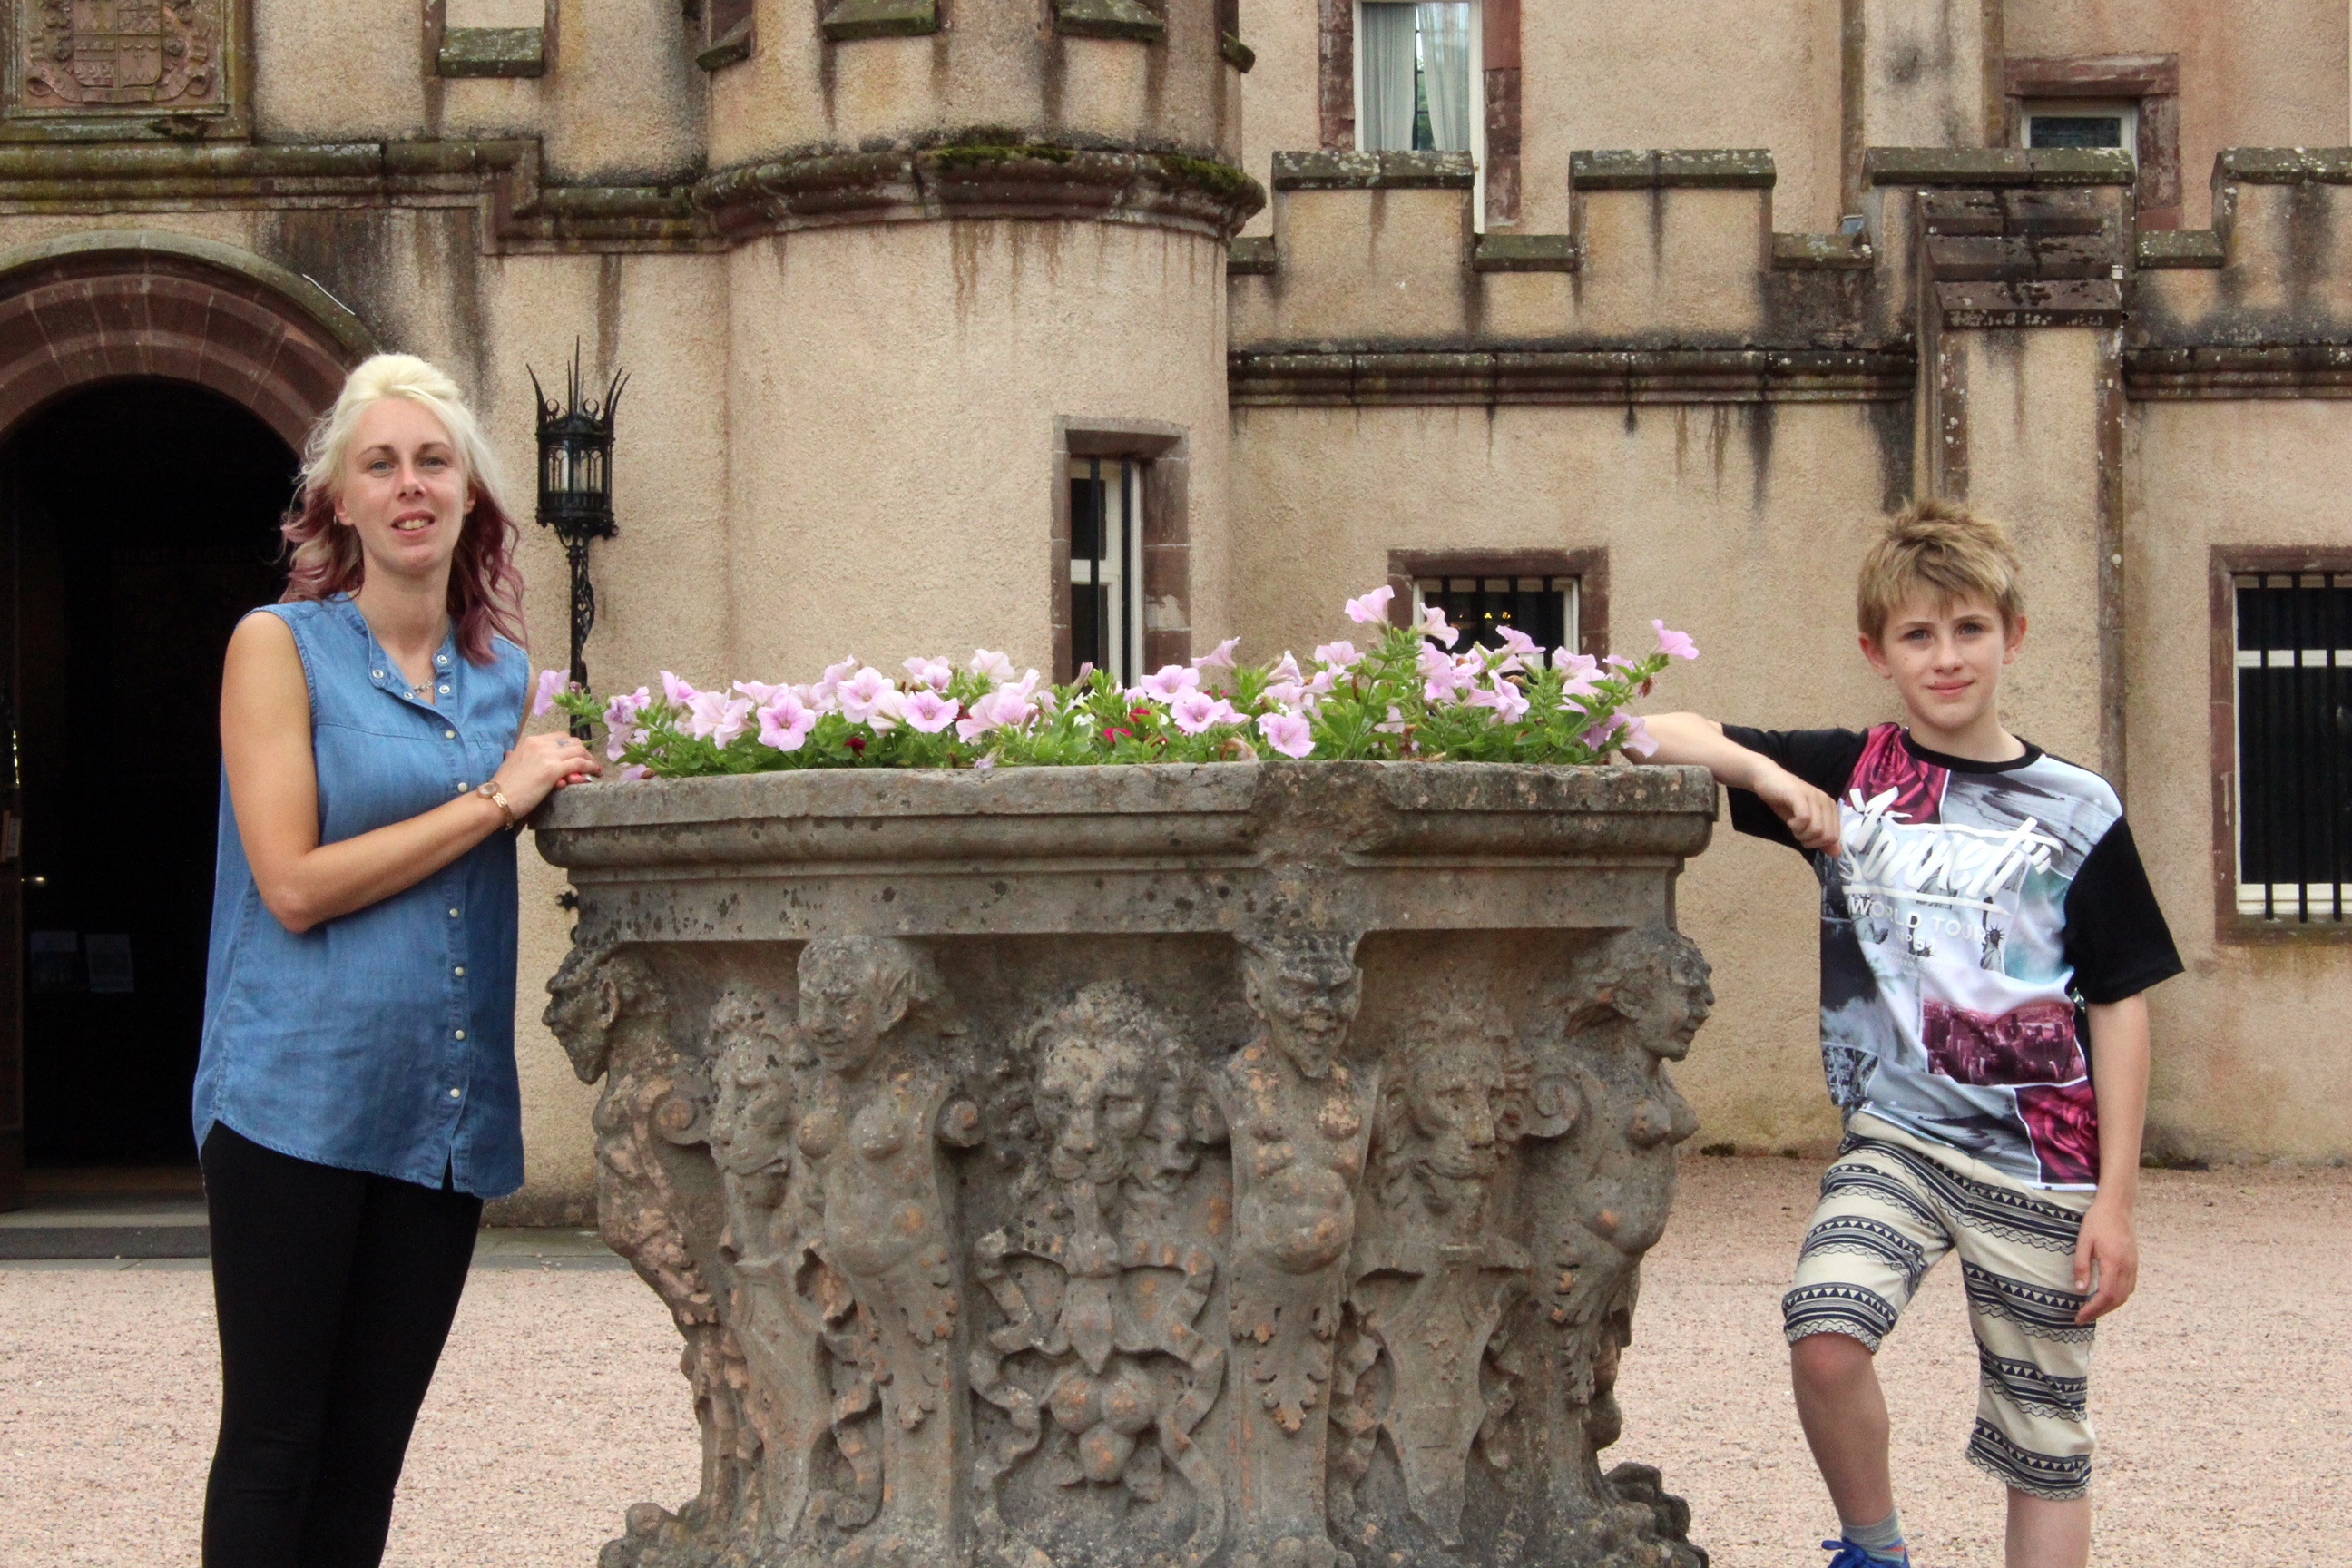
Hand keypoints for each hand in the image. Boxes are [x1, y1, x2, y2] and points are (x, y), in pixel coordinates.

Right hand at [492, 731, 601, 817]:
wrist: (496, 800)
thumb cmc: (503, 787)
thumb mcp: (511, 763)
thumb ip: (517, 756)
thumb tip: (511, 754)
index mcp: (530, 741)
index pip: (560, 737)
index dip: (572, 747)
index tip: (578, 757)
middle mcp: (539, 744)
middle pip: (572, 742)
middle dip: (584, 752)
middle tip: (590, 764)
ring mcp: (547, 756)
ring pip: (579, 751)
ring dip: (590, 760)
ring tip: (595, 770)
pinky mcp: (553, 770)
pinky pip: (580, 764)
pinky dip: (590, 767)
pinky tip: (595, 773)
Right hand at [1753, 762, 1841, 853]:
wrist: (1767, 779)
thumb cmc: (1785, 801)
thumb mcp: (1804, 823)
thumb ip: (1821, 836)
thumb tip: (1836, 853)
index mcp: (1830, 808)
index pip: (1835, 837)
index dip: (1818, 843)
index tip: (1804, 837)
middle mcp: (1826, 801)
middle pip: (1827, 836)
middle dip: (1810, 841)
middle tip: (1797, 833)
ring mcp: (1814, 797)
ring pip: (1817, 830)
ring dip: (1801, 834)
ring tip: (1792, 826)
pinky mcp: (1800, 795)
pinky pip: (1804, 819)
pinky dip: (1795, 826)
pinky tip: (1789, 821)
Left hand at [2072, 1193, 2138, 1322]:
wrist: (2118, 1206)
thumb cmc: (2097, 1221)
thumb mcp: (2083, 1241)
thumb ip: (2082, 1266)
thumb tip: (2080, 1290)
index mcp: (2113, 1263)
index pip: (2105, 1295)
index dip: (2093, 1309)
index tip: (2079, 1317)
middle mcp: (2127, 1267)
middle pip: (2116, 1300)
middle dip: (2099, 1312)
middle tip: (2082, 1318)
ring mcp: (2133, 1266)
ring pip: (2125, 1295)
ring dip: (2109, 1307)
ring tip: (2092, 1311)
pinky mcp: (2134, 1262)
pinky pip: (2129, 1287)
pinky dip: (2118, 1297)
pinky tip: (2106, 1297)